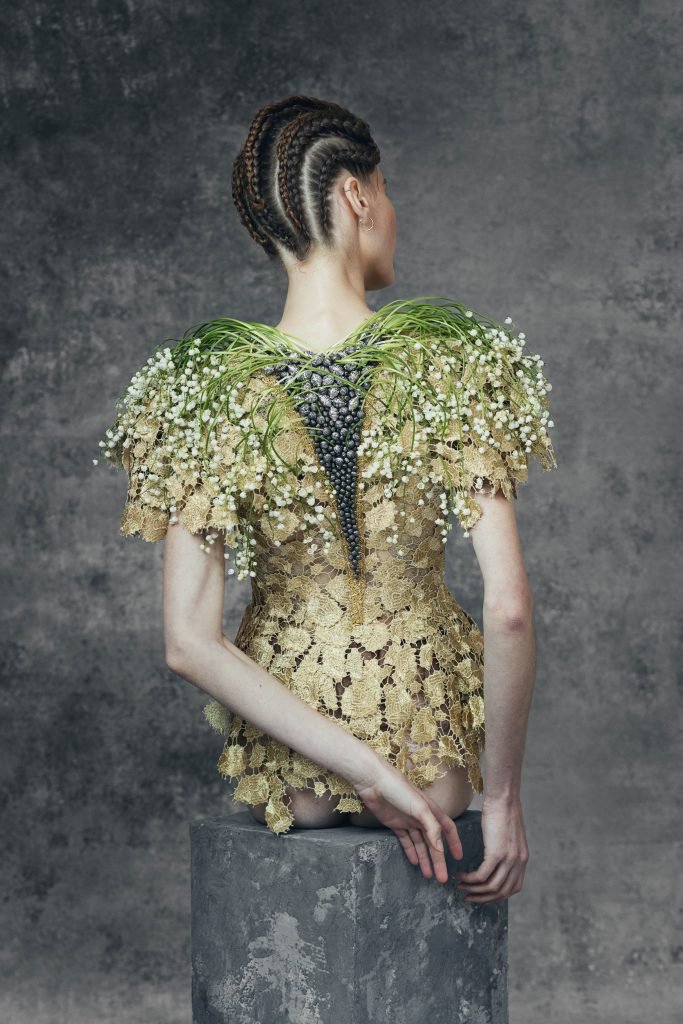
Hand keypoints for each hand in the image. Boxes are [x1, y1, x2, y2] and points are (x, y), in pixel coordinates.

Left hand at [352, 753, 463, 883]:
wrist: (374, 783)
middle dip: (438, 860)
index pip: (447, 829)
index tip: (458, 858)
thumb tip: (440, 848)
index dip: (454, 843)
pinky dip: (410, 851)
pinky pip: (405, 841)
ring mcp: (408, 821)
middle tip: (441, 878)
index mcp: (431, 811)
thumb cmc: (399, 789)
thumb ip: (431, 828)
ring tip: (428, 875)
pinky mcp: (395, 824)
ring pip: (420, 844)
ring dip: (424, 859)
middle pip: (433, 842)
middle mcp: (421, 817)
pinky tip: (414, 862)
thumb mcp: (420, 808)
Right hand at [455, 794, 528, 902]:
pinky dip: (470, 879)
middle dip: (483, 898)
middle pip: (501, 892)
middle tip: (468, 897)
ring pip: (491, 887)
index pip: (513, 888)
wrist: (504, 798)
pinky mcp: (496, 854)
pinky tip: (461, 875)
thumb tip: (496, 858)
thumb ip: (506, 850)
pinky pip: (482, 876)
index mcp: (522, 859)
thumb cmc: (503, 811)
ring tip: (460, 886)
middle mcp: (518, 863)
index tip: (482, 894)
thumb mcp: (509, 836)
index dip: (496, 896)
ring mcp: (508, 860)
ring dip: (474, 891)